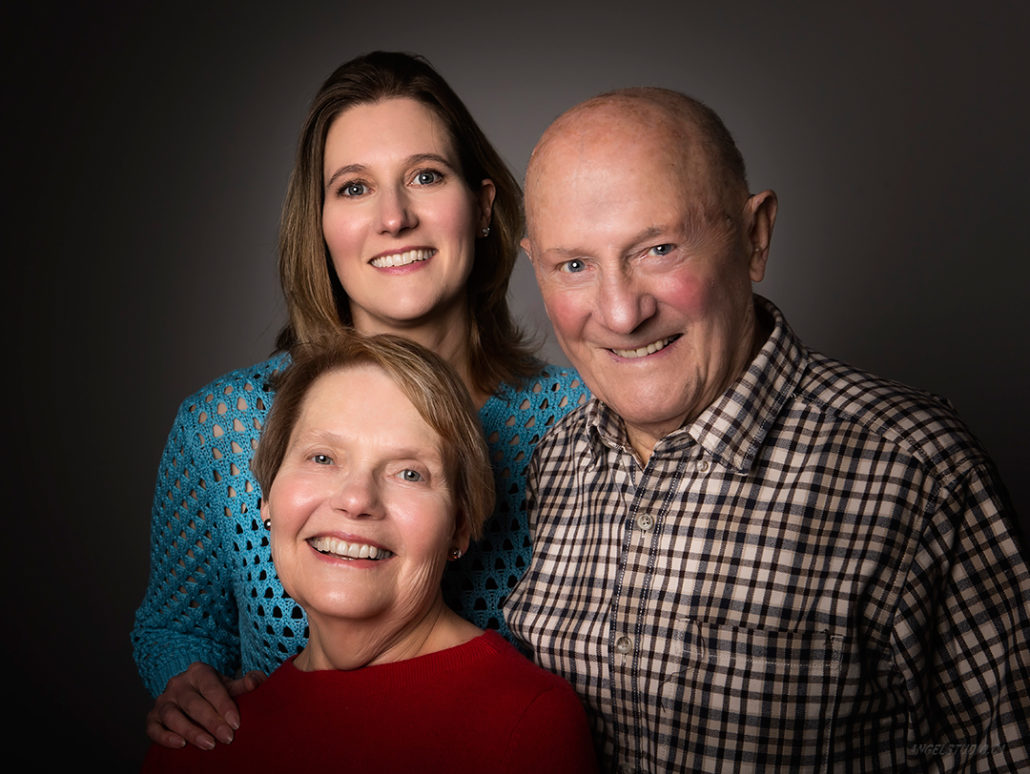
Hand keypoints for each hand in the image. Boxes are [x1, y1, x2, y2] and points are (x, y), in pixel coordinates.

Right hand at [146, 662, 265, 749]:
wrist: (189, 691)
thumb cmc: (212, 690)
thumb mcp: (228, 684)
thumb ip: (244, 684)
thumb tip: (257, 680)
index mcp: (198, 671)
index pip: (211, 687)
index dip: (224, 705)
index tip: (236, 723)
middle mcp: (178, 684)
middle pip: (193, 703)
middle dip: (211, 722)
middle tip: (228, 738)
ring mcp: (163, 700)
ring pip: (172, 716)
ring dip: (190, 731)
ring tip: (208, 745)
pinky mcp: (152, 717)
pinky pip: (153, 728)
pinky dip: (164, 737)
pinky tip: (180, 745)